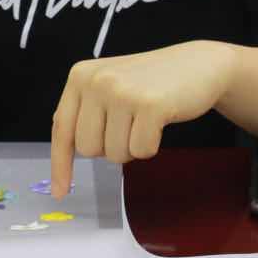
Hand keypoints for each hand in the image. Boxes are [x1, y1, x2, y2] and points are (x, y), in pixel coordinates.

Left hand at [49, 41, 235, 195]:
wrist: (197, 64)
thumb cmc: (150, 84)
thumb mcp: (108, 87)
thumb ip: (84, 114)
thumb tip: (63, 161)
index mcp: (80, 76)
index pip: (62, 129)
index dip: (61, 165)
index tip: (60, 193)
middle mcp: (96, 81)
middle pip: (88, 148)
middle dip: (110, 147)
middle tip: (129, 124)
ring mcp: (122, 92)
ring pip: (114, 153)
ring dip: (132, 146)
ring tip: (144, 119)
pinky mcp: (150, 105)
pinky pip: (141, 152)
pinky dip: (151, 146)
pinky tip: (159, 122)